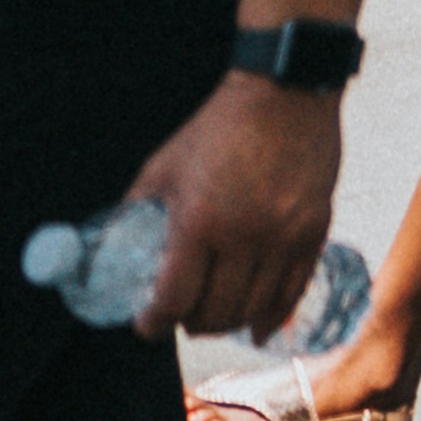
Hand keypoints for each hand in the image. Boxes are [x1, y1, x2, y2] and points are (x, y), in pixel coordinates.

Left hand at [113, 73, 342, 342]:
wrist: (285, 93)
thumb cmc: (218, 128)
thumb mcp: (163, 166)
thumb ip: (135, 211)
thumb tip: (105, 253)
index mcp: (199, 220)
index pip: (174, 299)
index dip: (154, 323)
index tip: (146, 324)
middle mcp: (245, 234)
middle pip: (215, 312)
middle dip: (190, 324)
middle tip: (181, 317)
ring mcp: (285, 235)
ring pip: (254, 309)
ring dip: (229, 323)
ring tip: (215, 316)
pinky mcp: (315, 230)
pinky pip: (293, 291)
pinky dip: (273, 316)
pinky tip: (259, 326)